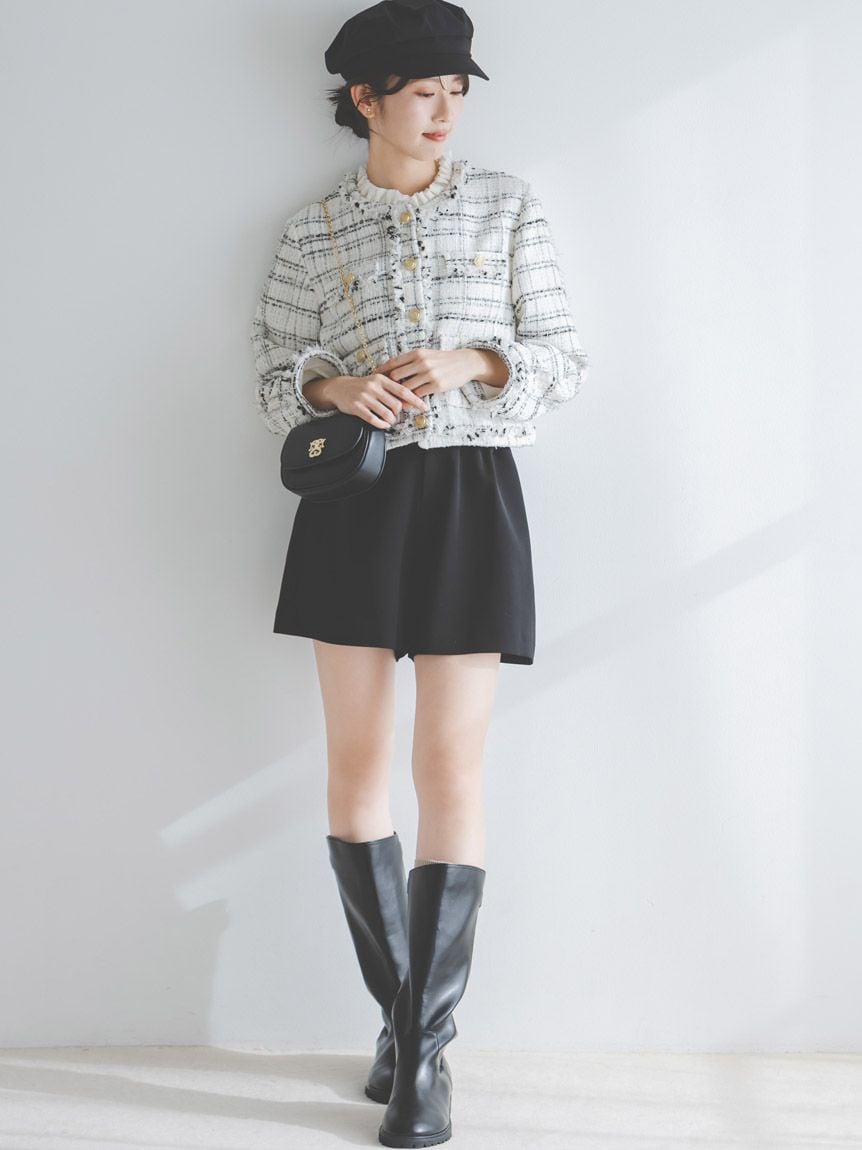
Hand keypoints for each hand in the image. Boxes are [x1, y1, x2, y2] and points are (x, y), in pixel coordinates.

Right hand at [323, 372, 429, 429]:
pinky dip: (382, 424)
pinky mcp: (357, 408)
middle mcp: (373, 387)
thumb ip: (392, 388)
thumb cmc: (363, 386)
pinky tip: (383, 424)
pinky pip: (374, 420)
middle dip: (399, 413)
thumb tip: (410, 399)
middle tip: (396, 414)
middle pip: (396, 405)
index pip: (403, 390)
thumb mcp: (377, 382)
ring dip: (391, 420)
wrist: (339, 388)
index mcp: (381, 379)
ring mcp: (365, 398)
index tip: (424, 407)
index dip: (415, 400)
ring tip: (389, 419)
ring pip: (386, 414)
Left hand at [374, 348, 488, 399]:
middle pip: (396, 376)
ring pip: (406, 387)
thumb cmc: (443, 359)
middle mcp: (421, 362)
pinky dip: (410, 401)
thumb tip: (394, 369)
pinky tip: (406, 405)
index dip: (382, 371)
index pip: (393, 362)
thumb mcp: (426, 354)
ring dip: (398, 396)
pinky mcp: (436, 385)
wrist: (465, 362)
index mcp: (417, 353)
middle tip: (380, 393)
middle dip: (387, 386)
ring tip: (391, 402)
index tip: (373, 377)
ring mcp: (429, 374)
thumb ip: (411, 361)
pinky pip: (418, 394)